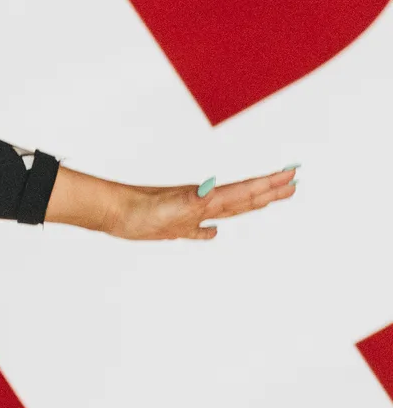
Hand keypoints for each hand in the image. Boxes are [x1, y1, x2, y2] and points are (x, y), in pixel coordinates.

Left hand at [51, 164, 299, 239]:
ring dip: (249, 205)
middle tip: (294, 184)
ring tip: (268, 201)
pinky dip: (208, 232)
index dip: (270, 184)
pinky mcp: (173, 227)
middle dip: (269, 192)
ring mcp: (189, 215)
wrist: (113, 211)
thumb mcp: (171, 206)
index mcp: (207, 198)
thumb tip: (212, 187)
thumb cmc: (139, 208)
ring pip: (226, 210)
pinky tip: (213, 233)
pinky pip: (197, 230)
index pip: (245, 190)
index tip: (294, 175)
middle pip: (243, 197)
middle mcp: (202, 203)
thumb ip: (193, 198)